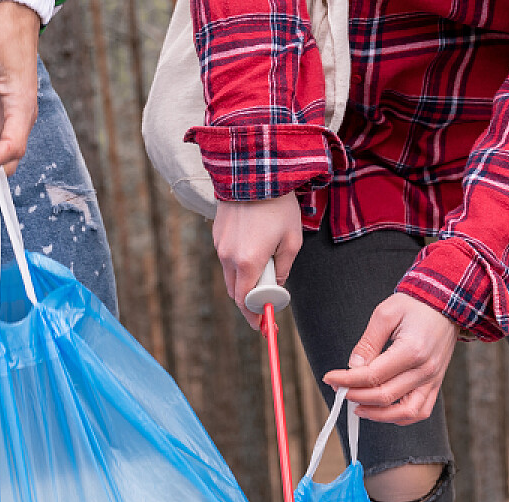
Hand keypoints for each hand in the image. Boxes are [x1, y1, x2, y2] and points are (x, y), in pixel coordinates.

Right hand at [214, 193, 301, 323]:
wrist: (254, 171)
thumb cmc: (278, 205)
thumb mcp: (292, 239)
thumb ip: (284, 268)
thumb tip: (277, 284)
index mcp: (248, 262)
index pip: (246, 301)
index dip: (254, 315)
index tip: (262, 324)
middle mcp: (228, 257)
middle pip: (235, 292)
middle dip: (249, 301)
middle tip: (265, 303)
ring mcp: (219, 245)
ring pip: (230, 276)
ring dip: (244, 281)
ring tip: (264, 270)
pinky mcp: (217, 235)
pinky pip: (226, 258)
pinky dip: (238, 263)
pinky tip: (254, 250)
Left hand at [323, 293, 458, 424]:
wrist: (445, 306)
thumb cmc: (416, 306)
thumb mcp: (385, 314)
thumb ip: (368, 343)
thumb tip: (353, 367)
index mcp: (412, 350)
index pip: (373, 376)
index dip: (347, 380)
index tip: (330, 378)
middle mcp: (425, 370)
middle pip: (385, 396)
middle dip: (356, 396)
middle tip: (339, 390)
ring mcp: (432, 380)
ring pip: (404, 413)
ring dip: (377, 415)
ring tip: (358, 408)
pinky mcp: (435, 385)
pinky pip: (419, 412)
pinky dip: (399, 418)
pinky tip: (381, 412)